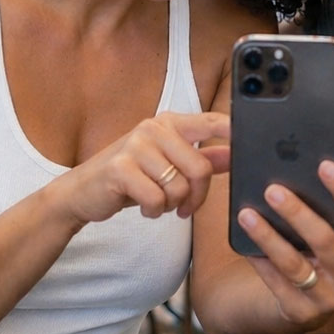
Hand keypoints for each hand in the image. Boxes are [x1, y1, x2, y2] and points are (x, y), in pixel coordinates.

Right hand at [52, 111, 231, 225]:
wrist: (83, 192)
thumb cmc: (129, 177)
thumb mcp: (168, 165)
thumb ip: (202, 159)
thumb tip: (234, 155)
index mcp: (169, 123)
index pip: (212, 122)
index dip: (234, 131)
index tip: (250, 141)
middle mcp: (153, 128)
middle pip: (200, 168)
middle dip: (197, 197)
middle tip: (184, 207)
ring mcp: (135, 145)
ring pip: (179, 188)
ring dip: (171, 206)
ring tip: (157, 203)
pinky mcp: (120, 168)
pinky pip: (157, 199)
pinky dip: (153, 211)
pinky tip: (142, 207)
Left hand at [236, 160, 333, 330]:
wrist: (305, 306)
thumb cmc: (315, 256)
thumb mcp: (328, 235)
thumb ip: (323, 209)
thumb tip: (296, 167)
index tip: (323, 164)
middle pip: (325, 240)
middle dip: (298, 213)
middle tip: (272, 190)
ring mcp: (329, 298)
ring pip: (295, 264)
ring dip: (269, 237)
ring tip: (246, 214)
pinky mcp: (302, 313)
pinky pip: (276, 283)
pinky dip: (260, 262)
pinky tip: (244, 245)